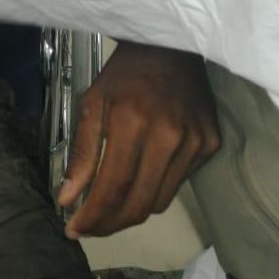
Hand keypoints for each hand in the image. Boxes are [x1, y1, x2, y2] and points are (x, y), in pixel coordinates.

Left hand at [58, 41, 219, 238]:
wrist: (169, 48)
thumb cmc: (123, 75)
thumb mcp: (92, 103)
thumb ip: (81, 153)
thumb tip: (67, 199)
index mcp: (132, 121)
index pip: (113, 187)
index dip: (93, 216)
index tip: (73, 230)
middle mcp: (168, 135)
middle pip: (139, 203)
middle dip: (110, 224)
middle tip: (89, 229)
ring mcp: (195, 141)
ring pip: (160, 201)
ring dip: (131, 213)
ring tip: (107, 211)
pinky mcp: (211, 144)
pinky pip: (177, 185)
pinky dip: (154, 192)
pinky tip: (136, 184)